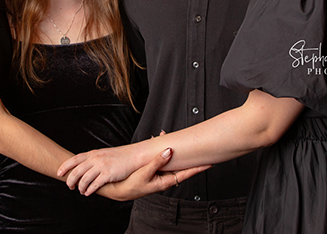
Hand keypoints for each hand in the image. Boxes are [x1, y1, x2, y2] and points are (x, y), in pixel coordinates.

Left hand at [59, 143, 142, 195]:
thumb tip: (82, 166)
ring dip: (80, 187)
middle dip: (70, 180)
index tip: (59, 173)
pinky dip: (89, 190)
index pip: (74, 159)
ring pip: (84, 179)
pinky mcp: (108, 174)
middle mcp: (96, 159)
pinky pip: (94, 184)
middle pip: (77, 171)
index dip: (65, 167)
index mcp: (93, 153)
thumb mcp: (103, 154)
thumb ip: (93, 159)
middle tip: (70, 186)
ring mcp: (102, 166)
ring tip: (81, 191)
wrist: (134, 156)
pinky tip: (88, 193)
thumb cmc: (119, 156)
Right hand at [96, 148, 210, 201]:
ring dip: (173, 149)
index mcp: (165, 182)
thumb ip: (157, 162)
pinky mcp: (152, 170)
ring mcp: (158, 174)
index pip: (186, 174)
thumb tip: (169, 151)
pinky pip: (161, 158)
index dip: (198, 168)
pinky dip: (161, 149)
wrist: (116, 190)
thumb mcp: (144, 174)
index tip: (210, 163)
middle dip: (188, 155)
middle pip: (181, 166)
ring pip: (170, 160)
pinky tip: (158, 140)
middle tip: (198, 147)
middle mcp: (164, 178)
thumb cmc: (129, 186)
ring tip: (172, 136)